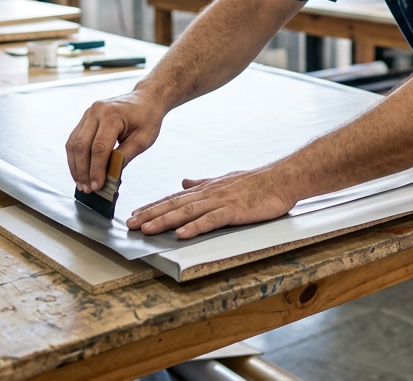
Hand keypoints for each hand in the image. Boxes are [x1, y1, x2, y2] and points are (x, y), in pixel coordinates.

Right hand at [65, 90, 165, 193]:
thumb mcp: (142, 140)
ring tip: (81, 183)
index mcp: (112, 115)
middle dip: (82, 170)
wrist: (146, 99)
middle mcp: (96, 111)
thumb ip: (124, 157)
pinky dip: (75, 157)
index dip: (96, 169)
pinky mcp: (85, 118)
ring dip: (75, 166)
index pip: (99, 148)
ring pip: (73, 143)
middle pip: (81, 146)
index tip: (97, 185)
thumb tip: (109, 176)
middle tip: (87, 188)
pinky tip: (80, 170)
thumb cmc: (147, 118)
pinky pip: (75, 139)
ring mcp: (88, 113)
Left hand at [127, 167, 297, 239]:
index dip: (153, 207)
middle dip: (150, 215)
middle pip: (174, 205)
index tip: (135, 215)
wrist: (282, 179)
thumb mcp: (225, 180)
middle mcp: (208, 193)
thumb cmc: (257, 182)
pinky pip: (210, 220)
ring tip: (147, 230)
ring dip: (164, 221)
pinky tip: (181, 234)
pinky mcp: (234, 210)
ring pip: (186, 212)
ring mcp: (220, 201)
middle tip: (130, 225)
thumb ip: (203, 183)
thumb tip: (184, 183)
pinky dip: (194, 227)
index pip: (173, 198)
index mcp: (206, 189)